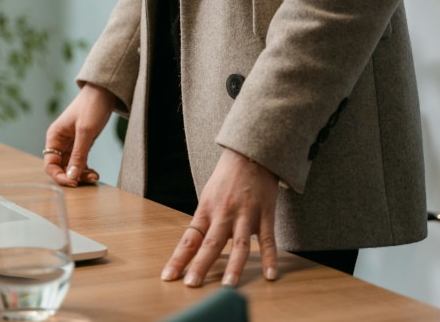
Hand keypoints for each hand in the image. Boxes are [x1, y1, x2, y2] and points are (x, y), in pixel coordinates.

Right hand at [43, 83, 115, 186]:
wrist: (104, 92)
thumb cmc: (91, 106)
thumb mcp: (85, 132)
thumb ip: (78, 155)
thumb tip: (71, 177)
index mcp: (54, 137)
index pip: (50, 164)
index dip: (59, 176)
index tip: (73, 182)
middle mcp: (59, 142)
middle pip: (60, 167)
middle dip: (72, 176)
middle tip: (88, 180)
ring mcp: (71, 144)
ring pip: (71, 166)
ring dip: (81, 174)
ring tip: (94, 176)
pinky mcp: (82, 144)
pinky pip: (80, 162)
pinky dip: (86, 169)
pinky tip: (94, 173)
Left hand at [161, 148, 280, 286]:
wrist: (250, 153)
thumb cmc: (227, 177)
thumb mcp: (209, 196)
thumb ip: (205, 222)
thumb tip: (195, 247)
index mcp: (206, 210)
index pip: (189, 239)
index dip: (179, 258)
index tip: (169, 276)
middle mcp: (224, 214)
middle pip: (211, 244)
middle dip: (200, 265)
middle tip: (192, 284)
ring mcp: (245, 214)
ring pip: (239, 244)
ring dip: (234, 266)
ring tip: (227, 286)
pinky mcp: (265, 214)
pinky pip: (268, 240)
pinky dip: (270, 258)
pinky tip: (270, 275)